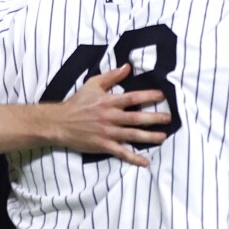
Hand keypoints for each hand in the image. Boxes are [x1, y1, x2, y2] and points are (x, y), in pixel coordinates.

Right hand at [51, 64, 172, 165]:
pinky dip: (134, 158)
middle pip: (136, 118)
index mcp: (108, 101)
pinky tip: (145, 162)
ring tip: (163, 137)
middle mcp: (110, 117)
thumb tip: (128, 66)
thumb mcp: (92, 84)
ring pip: (132, 135)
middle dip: (154, 118)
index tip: (162, 96)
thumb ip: (111, 76)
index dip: (148, 96)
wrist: (59, 123)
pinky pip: (121, 153)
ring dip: (149, 137)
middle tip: (169, 118)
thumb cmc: (77, 103)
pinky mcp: (103, 145)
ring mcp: (107, 132)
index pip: (132, 98)